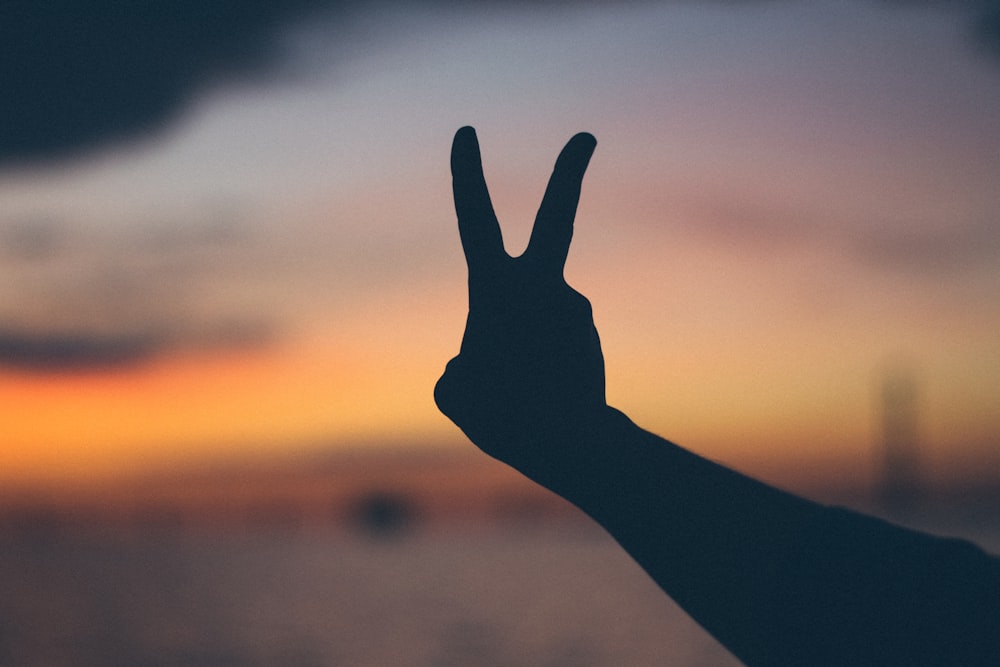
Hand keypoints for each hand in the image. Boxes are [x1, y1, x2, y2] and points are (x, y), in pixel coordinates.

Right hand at [434, 127, 605, 476]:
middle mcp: (542, 288)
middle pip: (557, 217)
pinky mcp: (589, 333)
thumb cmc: (503, 416)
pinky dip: (538, 368)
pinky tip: (541, 398)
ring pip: (534, 319)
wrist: (570, 447)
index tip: (466, 131)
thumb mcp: (454, 393)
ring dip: (522, 351)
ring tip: (521, 394)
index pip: (475, 219)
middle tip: (587, 135)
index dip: (466, 174)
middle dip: (570, 171)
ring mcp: (572, 309)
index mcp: (497, 289)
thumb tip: (482, 361)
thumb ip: (461, 367)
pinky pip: (550, 346)